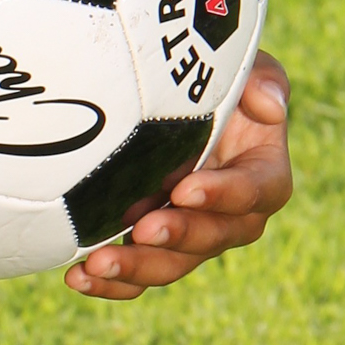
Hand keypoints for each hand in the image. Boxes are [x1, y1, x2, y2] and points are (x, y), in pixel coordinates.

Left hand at [64, 50, 291, 300]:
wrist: (168, 94)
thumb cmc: (212, 72)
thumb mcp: (239, 62)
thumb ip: (263, 77)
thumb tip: (269, 106)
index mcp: (260, 173)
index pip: (256, 191)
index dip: (225, 194)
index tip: (186, 189)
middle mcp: (229, 212)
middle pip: (214, 238)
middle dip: (179, 237)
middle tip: (142, 229)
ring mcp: (189, 232)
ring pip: (172, 263)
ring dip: (137, 268)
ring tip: (97, 264)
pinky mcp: (153, 244)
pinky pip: (139, 274)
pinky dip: (111, 282)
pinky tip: (75, 277)